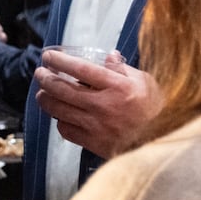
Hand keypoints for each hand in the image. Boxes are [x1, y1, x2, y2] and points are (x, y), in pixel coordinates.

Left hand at [35, 49, 162, 159]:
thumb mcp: (145, 82)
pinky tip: (59, 115)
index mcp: (116, 86)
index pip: (80, 69)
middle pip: (62, 89)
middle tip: (40, 73)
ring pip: (59, 110)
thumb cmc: (154, 109)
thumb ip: (124, 69)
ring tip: (41, 93)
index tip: (48, 57)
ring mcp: (96, 125)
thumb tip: (109, 56)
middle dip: (45, 79)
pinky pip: (66, 130)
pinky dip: (59, 121)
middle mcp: (102, 105)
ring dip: (45, 99)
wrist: (160, 143)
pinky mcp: (93, 142)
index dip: (60, 61)